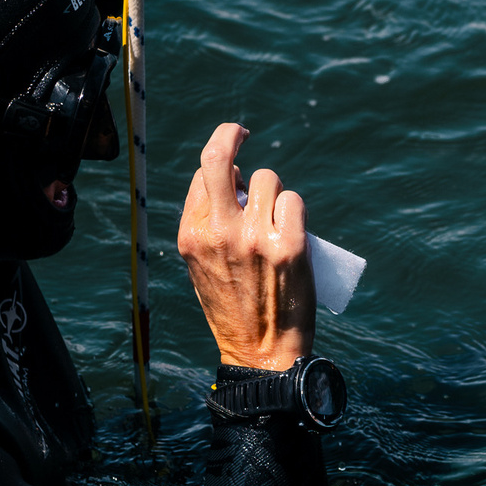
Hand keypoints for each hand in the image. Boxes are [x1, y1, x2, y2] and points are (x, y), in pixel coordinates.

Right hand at [176, 123, 313, 368]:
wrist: (260, 353)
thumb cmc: (233, 308)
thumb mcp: (201, 266)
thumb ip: (209, 224)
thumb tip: (231, 179)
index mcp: (192, 235)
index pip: (201, 176)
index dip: (219, 166)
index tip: (231, 165)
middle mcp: (219, 231)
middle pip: (217, 157)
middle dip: (229, 134)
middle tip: (241, 131)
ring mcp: (255, 236)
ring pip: (267, 179)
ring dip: (273, 192)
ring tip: (274, 222)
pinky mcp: (290, 244)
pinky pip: (293, 201)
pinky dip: (293, 209)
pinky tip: (291, 230)